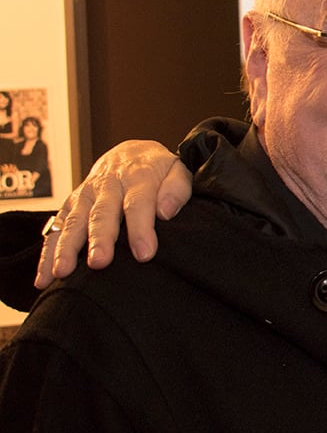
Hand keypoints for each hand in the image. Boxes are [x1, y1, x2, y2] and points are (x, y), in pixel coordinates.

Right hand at [38, 141, 191, 287]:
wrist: (131, 154)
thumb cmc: (158, 171)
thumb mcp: (177, 171)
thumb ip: (176, 190)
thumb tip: (166, 212)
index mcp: (136, 178)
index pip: (138, 204)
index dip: (140, 229)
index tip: (144, 254)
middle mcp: (106, 186)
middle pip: (101, 214)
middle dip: (99, 239)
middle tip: (99, 263)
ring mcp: (85, 196)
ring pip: (73, 221)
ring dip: (67, 247)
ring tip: (63, 272)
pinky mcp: (70, 207)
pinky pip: (55, 229)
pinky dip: (48, 254)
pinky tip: (44, 278)